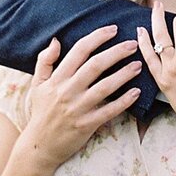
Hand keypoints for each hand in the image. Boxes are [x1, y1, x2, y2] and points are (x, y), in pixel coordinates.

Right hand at [24, 25, 142, 167]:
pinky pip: (108, 111)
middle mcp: (68, 91)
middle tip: (133, 44)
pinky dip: (123, 102)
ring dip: (124, 74)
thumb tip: (55, 40)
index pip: (79, 51)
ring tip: (138, 65)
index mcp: (57, 78)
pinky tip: (136, 93)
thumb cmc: (41, 112)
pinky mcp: (86, 125)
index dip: (97, 37)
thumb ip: (44, 61)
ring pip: (105, 87)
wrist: (39, 146)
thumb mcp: (37, 85)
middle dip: (116, 52)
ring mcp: (78, 108)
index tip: (113, 29)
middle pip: (95, 65)